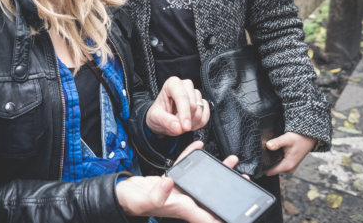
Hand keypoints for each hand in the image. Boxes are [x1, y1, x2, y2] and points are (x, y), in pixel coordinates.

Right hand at [116, 141, 244, 219]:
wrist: (120, 195)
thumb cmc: (131, 202)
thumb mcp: (144, 200)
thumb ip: (157, 194)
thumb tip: (169, 182)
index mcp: (180, 207)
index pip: (206, 215)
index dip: (222, 217)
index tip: (238, 216)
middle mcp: (182, 199)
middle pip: (210, 195)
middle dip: (226, 187)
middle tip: (242, 178)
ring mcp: (177, 188)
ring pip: (201, 180)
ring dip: (214, 170)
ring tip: (229, 161)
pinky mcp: (170, 179)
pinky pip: (185, 167)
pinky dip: (193, 157)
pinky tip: (199, 147)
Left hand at [146, 77, 208, 135]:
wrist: (163, 118)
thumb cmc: (158, 114)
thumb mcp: (155, 117)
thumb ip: (165, 121)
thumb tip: (178, 127)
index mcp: (172, 83)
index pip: (182, 96)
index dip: (185, 113)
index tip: (185, 127)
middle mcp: (185, 85)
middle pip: (193, 104)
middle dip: (186, 119)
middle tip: (176, 126)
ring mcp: (195, 93)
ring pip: (200, 111)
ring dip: (191, 123)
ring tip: (180, 125)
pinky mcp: (202, 102)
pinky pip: (206, 115)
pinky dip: (198, 124)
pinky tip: (189, 124)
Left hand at [264, 132, 316, 175]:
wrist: (308, 137)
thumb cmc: (299, 138)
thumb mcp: (287, 139)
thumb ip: (277, 143)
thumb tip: (268, 146)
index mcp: (288, 166)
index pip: (270, 172)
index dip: (263, 167)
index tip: (257, 160)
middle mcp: (288, 169)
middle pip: (271, 169)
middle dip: (266, 162)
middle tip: (262, 153)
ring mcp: (289, 167)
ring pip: (275, 166)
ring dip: (271, 160)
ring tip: (269, 151)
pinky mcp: (289, 164)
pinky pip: (278, 164)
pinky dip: (275, 159)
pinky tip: (274, 152)